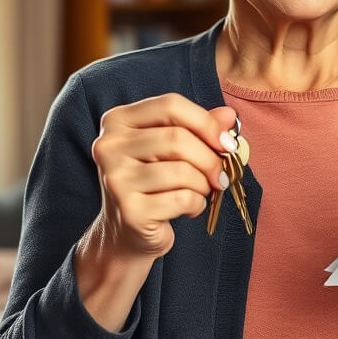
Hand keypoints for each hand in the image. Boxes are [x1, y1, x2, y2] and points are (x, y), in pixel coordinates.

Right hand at [88, 93, 237, 258]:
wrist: (127, 233)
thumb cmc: (153, 183)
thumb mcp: (172, 149)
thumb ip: (199, 128)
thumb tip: (228, 116)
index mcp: (118, 121)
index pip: (170, 105)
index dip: (206, 122)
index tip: (226, 142)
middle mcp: (109, 146)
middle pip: (177, 139)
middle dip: (210, 159)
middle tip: (221, 175)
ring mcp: (116, 179)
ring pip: (182, 171)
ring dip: (203, 184)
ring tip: (200, 191)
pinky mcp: (130, 211)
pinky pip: (182, 199)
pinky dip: (196, 204)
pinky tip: (189, 208)